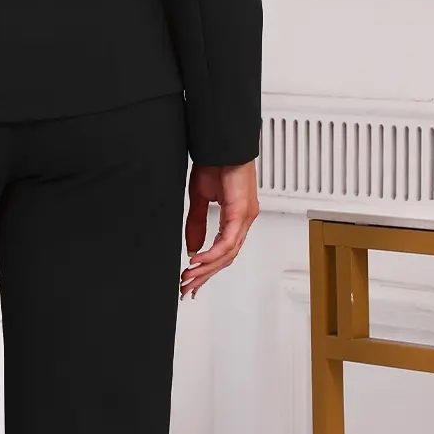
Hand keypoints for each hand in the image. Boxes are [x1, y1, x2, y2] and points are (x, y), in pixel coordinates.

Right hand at [181, 159, 258, 299]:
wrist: (222, 145)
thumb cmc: (216, 164)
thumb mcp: (200, 200)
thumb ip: (197, 225)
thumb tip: (194, 248)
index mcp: (236, 219)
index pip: (224, 252)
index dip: (208, 269)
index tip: (192, 282)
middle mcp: (244, 221)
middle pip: (226, 258)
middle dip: (205, 276)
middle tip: (188, 288)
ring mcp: (245, 218)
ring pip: (227, 254)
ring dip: (206, 268)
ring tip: (189, 277)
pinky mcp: (241, 213)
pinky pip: (227, 241)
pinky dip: (212, 254)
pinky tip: (198, 260)